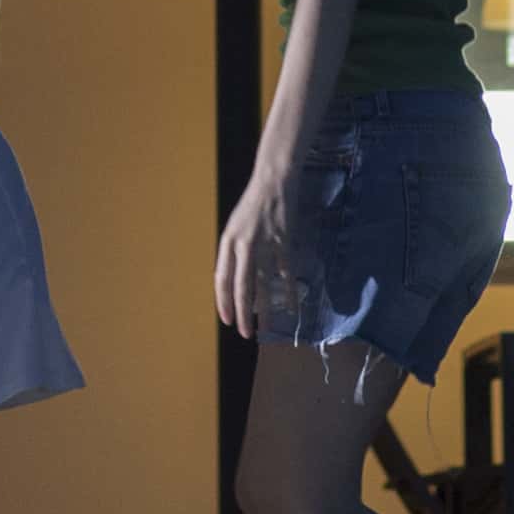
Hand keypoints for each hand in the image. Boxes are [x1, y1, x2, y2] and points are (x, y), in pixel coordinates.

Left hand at [215, 173, 296, 335]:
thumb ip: (233, 252)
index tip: (227, 320)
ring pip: (264, 285)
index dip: (223, 302)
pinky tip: (291, 308)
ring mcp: (265, 244)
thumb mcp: (235, 227)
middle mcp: (243, 245)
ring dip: (265, 310)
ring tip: (265, 328)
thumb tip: (233, 281)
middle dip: (243, 313)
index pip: (221, 279)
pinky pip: (286, 275)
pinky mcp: (285, 243)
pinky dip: (289, 294)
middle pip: (241, 286)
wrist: (274, 181)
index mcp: (227, 241)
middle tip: (245, 332)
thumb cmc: (253, 206)